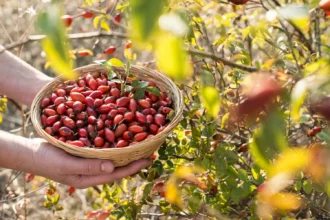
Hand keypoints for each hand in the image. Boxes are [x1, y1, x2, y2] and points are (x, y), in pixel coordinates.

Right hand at [30, 138, 152, 187]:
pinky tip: (119, 134)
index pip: (116, 174)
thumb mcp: (67, 165)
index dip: (133, 167)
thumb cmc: (46, 161)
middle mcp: (91, 171)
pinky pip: (102, 148)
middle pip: (117, 166)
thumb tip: (113, 166)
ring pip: (111, 157)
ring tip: (139, 142)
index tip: (148, 159)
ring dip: (125, 150)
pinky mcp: (83, 152)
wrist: (30, 152)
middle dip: (133, 159)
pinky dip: (113, 142)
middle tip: (149, 149)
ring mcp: (87, 161)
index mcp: (89, 178)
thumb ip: (89, 166)